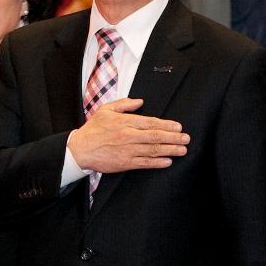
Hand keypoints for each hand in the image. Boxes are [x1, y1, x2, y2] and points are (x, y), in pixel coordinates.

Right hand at [66, 98, 187, 172]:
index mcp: (125, 122)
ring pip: (153, 150)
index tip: (178, 126)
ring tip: (182, 149)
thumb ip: (124, 104)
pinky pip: (145, 163)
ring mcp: (128, 151)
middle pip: (156, 137)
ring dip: (170, 150)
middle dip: (173, 138)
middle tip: (186, 138)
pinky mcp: (125, 163)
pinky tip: (168, 161)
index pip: (150, 123)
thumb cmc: (93, 129)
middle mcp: (128, 136)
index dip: (166, 125)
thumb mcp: (106, 110)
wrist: (80, 149)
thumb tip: (140, 101)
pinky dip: (158, 163)